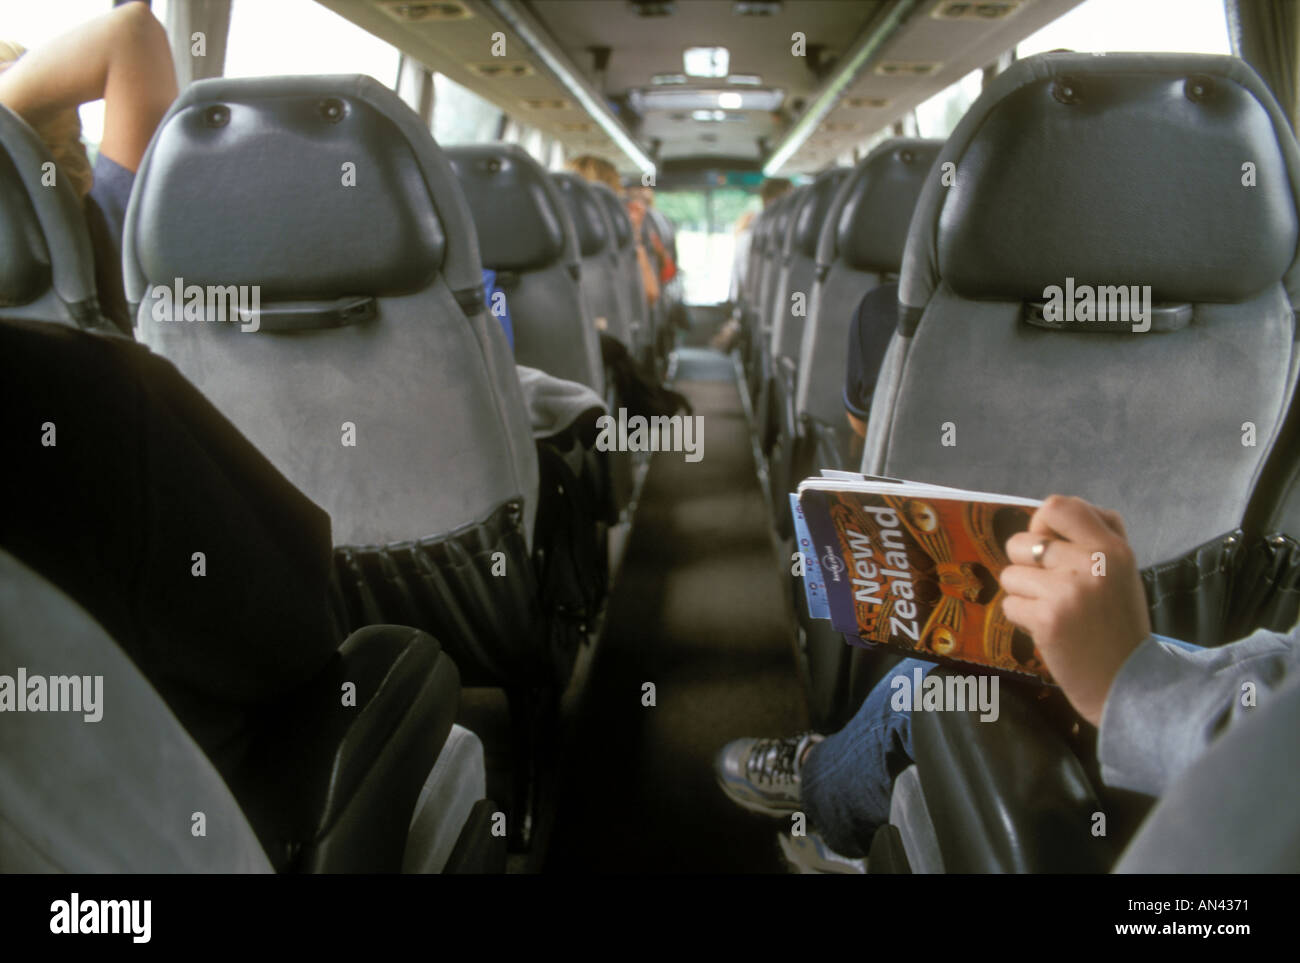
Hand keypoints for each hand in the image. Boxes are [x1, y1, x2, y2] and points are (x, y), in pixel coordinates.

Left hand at [1000, 495, 1150, 725]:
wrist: (1130, 683)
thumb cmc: (1120, 625)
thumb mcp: (1122, 572)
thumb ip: (1093, 539)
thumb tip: (1046, 514)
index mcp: (1113, 548)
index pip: (1057, 506)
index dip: (1041, 523)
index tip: (1050, 546)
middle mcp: (1092, 563)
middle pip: (1021, 541)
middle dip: (1024, 565)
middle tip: (1048, 587)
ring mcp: (1068, 591)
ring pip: (1010, 575)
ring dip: (1023, 595)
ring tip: (1052, 611)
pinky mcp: (1048, 619)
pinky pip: (1010, 605)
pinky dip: (1022, 619)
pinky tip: (1049, 631)